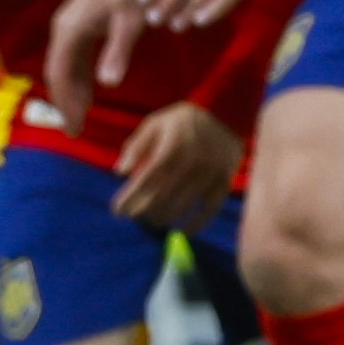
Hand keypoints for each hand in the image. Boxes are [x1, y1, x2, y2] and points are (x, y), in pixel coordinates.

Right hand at [45, 0, 158, 129]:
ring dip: (71, 91)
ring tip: (81, 117)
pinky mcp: (79, 22)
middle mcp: (63, 28)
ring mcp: (69, 24)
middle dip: (65, 103)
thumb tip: (109, 85)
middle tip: (75, 131)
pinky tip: (90, 90)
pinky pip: (72, 56)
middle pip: (57, 73)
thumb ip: (118, 52)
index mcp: (70, 30)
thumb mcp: (130, 20)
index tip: (74, 128)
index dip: (65, 103)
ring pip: (63, 66)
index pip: (60, 75)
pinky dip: (78, 76)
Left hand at [111, 103, 241, 228]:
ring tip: (153, 219)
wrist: (226, 113)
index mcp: (171, 147)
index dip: (130, 199)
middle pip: (162, 197)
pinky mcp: (224, 183)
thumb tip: (119, 172)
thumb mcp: (155, 123)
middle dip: (144, 210)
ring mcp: (209, 175)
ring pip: (182, 206)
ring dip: (164, 217)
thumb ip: (136, 146)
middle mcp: (191, 163)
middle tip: (134, 216)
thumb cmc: (183, 120)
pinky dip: (195, 225)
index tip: (117, 211)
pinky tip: (182, 231)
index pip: (146, 181)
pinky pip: (209, 210)